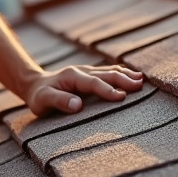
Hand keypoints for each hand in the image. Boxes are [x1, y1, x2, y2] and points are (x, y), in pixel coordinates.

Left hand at [22, 64, 143, 115]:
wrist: (35, 85)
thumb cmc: (39, 96)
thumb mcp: (43, 101)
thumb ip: (59, 101)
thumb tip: (78, 105)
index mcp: (72, 76)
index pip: (94, 83)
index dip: (108, 90)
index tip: (122, 97)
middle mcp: (82, 71)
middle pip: (107, 73)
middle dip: (124, 79)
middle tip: (140, 86)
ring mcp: (87, 71)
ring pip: (110, 71)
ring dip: (126, 75)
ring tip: (142, 80)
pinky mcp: (90, 74)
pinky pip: (108, 72)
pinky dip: (122, 73)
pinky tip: (133, 76)